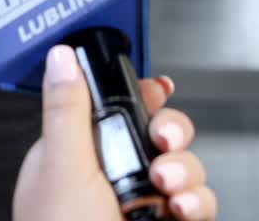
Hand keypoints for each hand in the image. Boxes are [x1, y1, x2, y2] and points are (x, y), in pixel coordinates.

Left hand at [13, 46, 216, 220]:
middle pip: (160, 132)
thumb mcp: (60, 167)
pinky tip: (182, 210)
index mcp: (77, 151)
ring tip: (168, 188)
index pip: (116, 106)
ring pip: (185, 167)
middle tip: (163, 141)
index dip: (142, 95)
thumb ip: (67, 110)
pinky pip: (199, 205)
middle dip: (172, 132)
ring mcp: (143, 206)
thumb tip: (61, 53)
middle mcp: (113, 175)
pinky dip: (198, 202)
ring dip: (186, 170)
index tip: (159, 90)